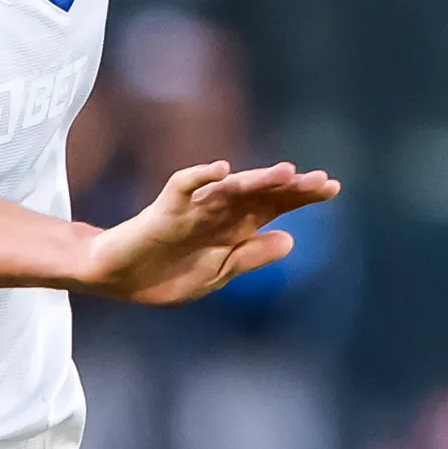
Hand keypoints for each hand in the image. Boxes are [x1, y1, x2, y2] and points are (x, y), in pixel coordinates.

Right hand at [71, 160, 337, 306]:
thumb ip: (250, 257)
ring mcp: (192, 209)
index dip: (302, 196)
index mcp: (233, 227)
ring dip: (256, 180)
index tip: (332, 187)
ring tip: (284, 173)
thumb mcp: (216, 274)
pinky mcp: (164, 211)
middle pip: (259, 193)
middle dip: (289, 186)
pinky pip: (182, 187)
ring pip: (229, 188)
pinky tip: (220, 169)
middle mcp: (218, 212)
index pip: (274, 205)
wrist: (115, 279)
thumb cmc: (164, 274)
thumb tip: (291, 240)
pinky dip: (199, 177)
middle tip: (320, 180)